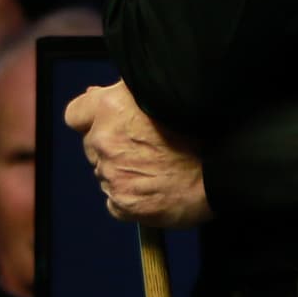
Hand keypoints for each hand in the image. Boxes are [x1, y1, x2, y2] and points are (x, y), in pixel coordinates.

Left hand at [64, 81, 211, 227]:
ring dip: (122, 170)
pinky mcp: (122, 204)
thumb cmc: (197, 128)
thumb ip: (124, 93)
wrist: (222, 169)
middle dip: (111, 144)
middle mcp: (104, 141)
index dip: (91, 117)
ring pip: (105, 172)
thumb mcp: (161, 92)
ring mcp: (111, 175)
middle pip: (92, 144)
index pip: (75, 114)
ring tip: (156, 166)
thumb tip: (96, 94)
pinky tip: (154, 186)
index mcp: (110, 108)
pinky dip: (129, 195)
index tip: (106, 121)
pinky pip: (115, 200)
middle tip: (144, 144)